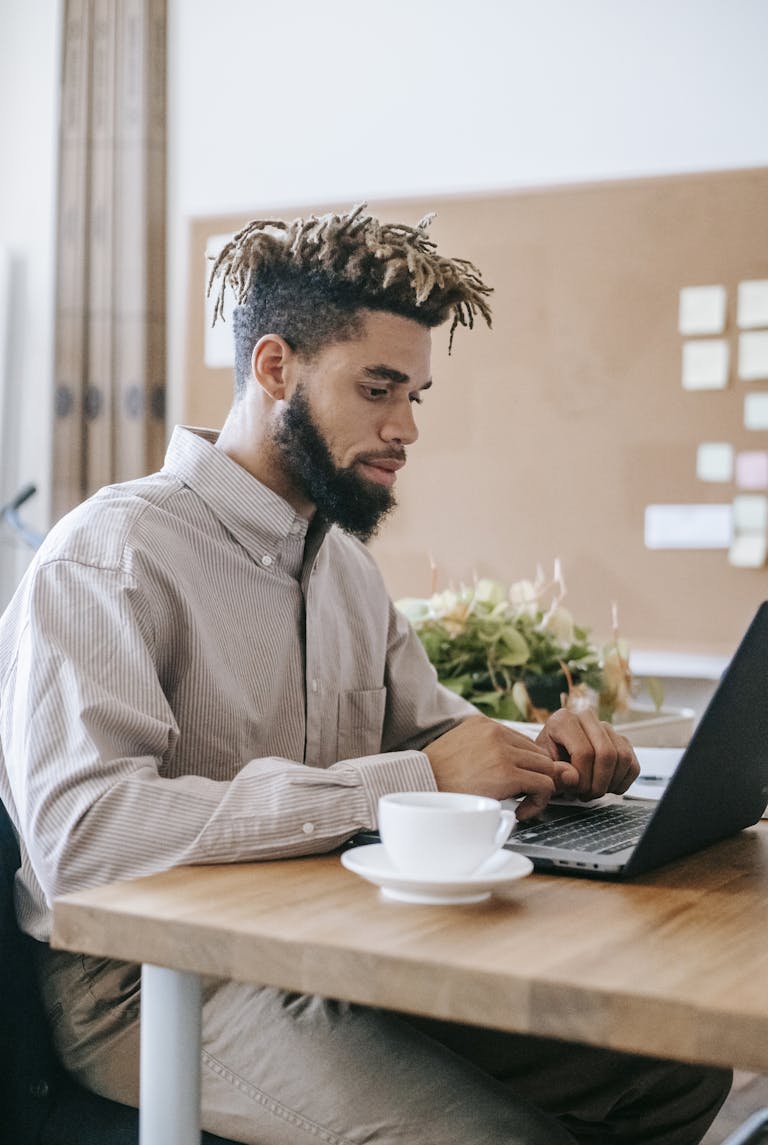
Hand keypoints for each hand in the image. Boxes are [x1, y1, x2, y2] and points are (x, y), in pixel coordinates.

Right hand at [423, 714, 580, 819]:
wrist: (417, 787)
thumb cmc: (433, 778)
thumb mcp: (459, 752)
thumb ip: (486, 754)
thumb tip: (511, 769)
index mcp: (484, 725)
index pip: (524, 743)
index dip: (526, 767)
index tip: (518, 786)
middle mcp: (496, 732)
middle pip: (539, 754)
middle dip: (537, 777)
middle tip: (523, 797)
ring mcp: (502, 751)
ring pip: (547, 768)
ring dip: (540, 790)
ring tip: (522, 805)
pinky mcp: (507, 773)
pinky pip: (544, 785)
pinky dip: (539, 801)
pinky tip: (522, 811)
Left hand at [535, 708, 638, 799]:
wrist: (556, 760)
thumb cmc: (549, 764)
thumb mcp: (545, 770)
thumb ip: (556, 775)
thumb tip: (573, 778)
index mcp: (564, 720)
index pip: (584, 752)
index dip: (583, 779)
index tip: (575, 792)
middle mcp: (586, 718)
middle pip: (607, 754)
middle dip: (599, 783)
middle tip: (587, 795)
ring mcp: (606, 728)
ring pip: (623, 758)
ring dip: (611, 784)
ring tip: (594, 792)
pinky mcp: (621, 741)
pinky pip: (633, 764)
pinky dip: (623, 782)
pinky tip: (606, 787)